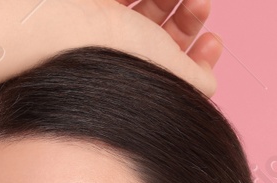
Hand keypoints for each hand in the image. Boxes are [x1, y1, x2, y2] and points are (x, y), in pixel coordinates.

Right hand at [63, 0, 224, 97]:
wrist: (61, 23)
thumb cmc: (111, 53)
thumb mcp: (170, 75)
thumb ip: (196, 80)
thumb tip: (209, 78)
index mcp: (129, 78)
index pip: (167, 68)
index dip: (198, 54)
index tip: (215, 40)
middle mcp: (114, 51)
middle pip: (161, 32)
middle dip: (191, 17)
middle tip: (202, 5)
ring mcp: (100, 21)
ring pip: (149, 6)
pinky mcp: (93, 1)